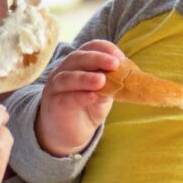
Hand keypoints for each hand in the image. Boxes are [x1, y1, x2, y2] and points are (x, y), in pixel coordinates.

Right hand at [35, 40, 122, 156]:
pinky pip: (66, 98)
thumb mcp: (104, 94)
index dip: (104, 49)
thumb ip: (112, 85)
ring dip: (86, 77)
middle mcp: (64, 71)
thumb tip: (127, 78)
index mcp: (78, 64)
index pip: (89, 48)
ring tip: (102, 80)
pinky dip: (80, 96)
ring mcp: (56, 88)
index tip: (120, 57)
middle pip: (77, 58)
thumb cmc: (87, 108)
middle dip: (97, 58)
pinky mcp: (55, 105)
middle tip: (114, 64)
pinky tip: (93, 96)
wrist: (67, 134)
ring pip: (68, 77)